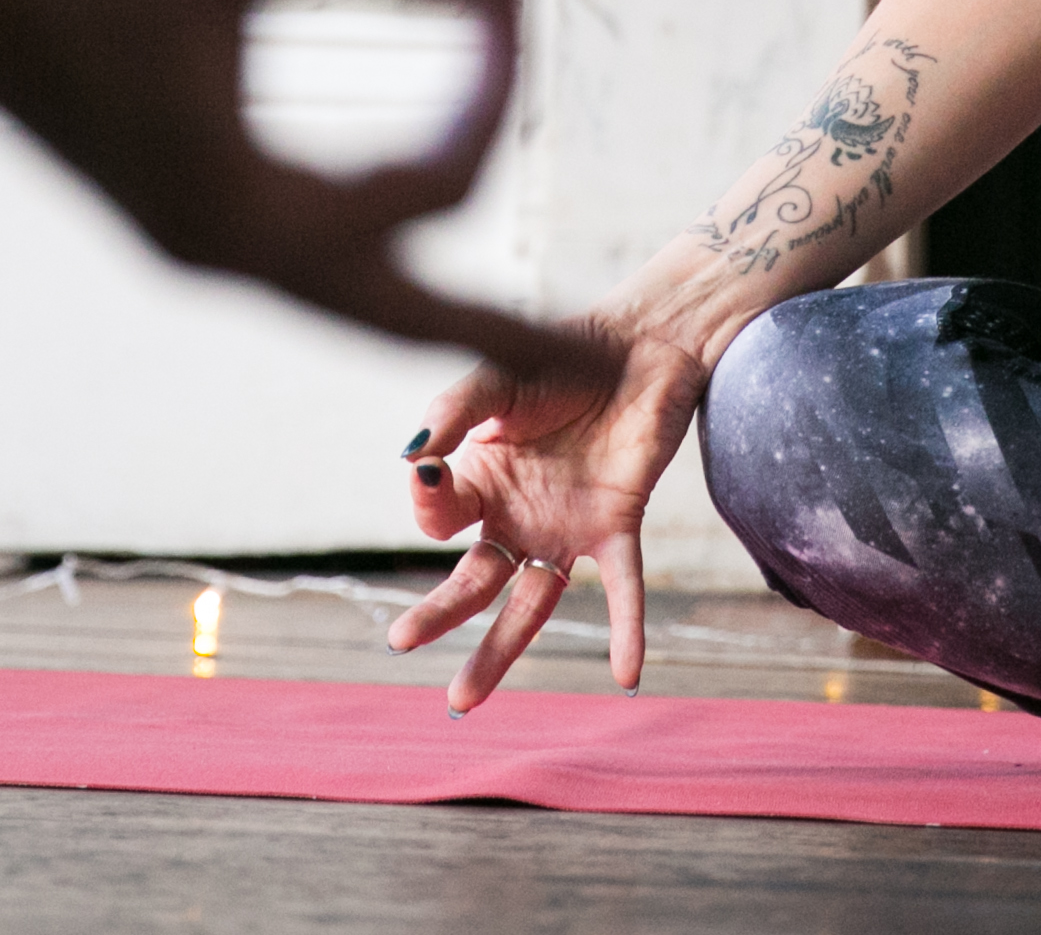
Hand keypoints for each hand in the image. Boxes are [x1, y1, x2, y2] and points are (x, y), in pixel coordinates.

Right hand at [0, 0, 608, 380]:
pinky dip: (367, 247)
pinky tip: (399, 211)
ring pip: (339, 292)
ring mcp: (183, 231)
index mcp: (246, 212)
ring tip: (519, 321)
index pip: (432, 181)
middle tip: (611, 371)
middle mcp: (217, 249)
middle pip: (396, 318)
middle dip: (506, 330)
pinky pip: (294, 252)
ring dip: (434, 294)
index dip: (491, 77)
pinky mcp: (161, 194)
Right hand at [385, 317, 709, 708]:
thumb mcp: (496, 379)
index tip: (427, 469)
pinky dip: (625, 631)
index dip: (429, 499)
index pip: (439, 516)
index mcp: (480, 480)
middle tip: (400, 643)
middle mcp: (518, 516)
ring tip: (462, 699)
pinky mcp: (617, 524)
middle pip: (473, 580)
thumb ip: (453, 414)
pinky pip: (622, 588)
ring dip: (500, 650)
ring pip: (531, 604)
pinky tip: (625, 674)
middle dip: (438, 614)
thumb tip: (411, 458)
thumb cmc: (560, 356)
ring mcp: (566, 527)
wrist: (639, 341)